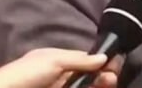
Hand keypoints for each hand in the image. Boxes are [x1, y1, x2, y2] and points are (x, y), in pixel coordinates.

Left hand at [0, 48, 123, 87]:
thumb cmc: (27, 74)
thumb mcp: (54, 61)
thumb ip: (79, 60)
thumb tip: (104, 57)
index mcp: (60, 61)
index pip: (88, 61)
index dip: (102, 63)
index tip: (114, 65)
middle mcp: (62, 76)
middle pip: (90, 77)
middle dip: (104, 76)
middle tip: (110, 78)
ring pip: (86, 87)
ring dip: (99, 85)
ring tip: (107, 82)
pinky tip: (97, 87)